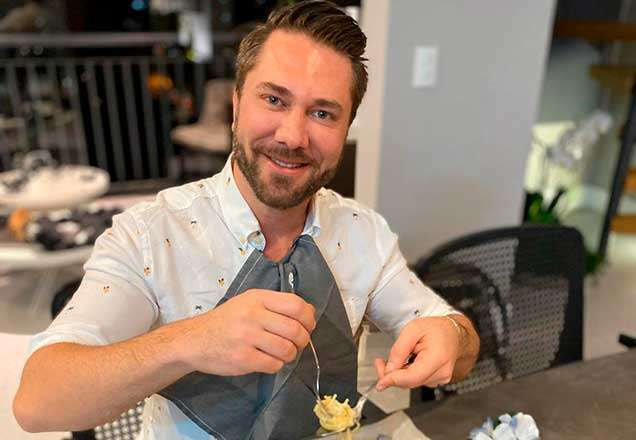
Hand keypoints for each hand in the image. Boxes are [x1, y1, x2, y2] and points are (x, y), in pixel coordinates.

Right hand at [176, 289, 315, 375]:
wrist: (194, 340)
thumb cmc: (227, 320)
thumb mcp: (249, 302)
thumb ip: (276, 305)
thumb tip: (309, 312)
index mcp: (257, 298)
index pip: (296, 305)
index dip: (308, 318)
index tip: (308, 325)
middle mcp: (253, 315)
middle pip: (295, 330)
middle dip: (303, 340)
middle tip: (297, 343)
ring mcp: (247, 337)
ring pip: (287, 349)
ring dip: (290, 354)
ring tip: (282, 353)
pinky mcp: (242, 358)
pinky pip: (273, 365)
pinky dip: (276, 365)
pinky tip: (268, 360)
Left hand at [374, 316, 460, 389]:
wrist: (452, 332)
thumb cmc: (436, 329)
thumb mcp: (412, 330)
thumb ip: (399, 349)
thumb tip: (389, 369)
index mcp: (437, 358)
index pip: (411, 377)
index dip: (393, 380)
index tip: (380, 381)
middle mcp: (441, 373)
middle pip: (409, 382)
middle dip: (391, 375)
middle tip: (380, 362)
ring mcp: (440, 378)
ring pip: (411, 383)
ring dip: (399, 374)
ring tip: (397, 357)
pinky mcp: (437, 380)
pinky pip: (416, 380)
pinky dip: (407, 374)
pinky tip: (407, 362)